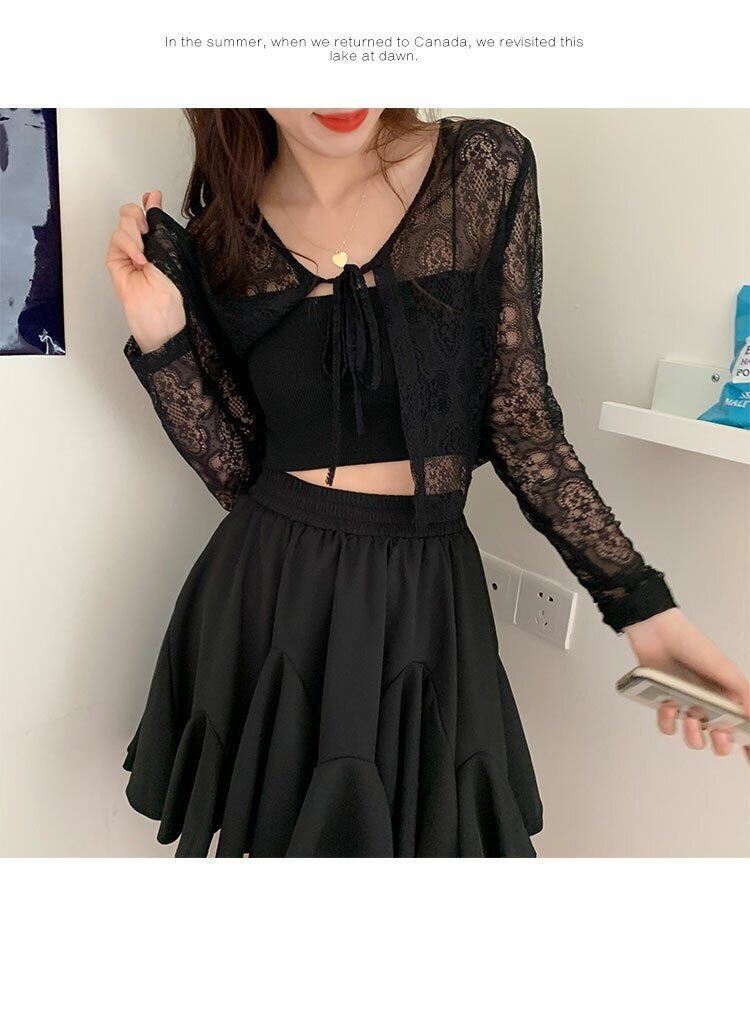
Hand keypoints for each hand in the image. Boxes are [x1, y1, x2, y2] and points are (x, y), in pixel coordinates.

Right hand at [105, 190, 185, 351]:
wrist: (162, 313)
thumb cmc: (172, 288)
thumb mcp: (171, 247)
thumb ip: (159, 220)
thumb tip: (154, 195)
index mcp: (160, 240)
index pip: (149, 213)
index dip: (148, 202)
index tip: (151, 196)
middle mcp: (143, 244)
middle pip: (131, 213)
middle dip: (139, 216)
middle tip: (147, 233)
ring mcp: (127, 252)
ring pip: (123, 224)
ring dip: (135, 236)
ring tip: (145, 257)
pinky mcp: (115, 260)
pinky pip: (116, 240)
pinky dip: (128, 245)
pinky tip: (139, 260)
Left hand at [624, 608, 749, 760]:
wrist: (657, 632)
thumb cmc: (693, 645)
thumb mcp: (724, 669)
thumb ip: (743, 694)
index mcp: (729, 697)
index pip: (743, 728)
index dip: (747, 746)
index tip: (748, 757)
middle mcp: (710, 705)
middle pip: (720, 741)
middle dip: (721, 744)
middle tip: (718, 733)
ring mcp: (688, 706)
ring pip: (694, 739)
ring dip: (693, 735)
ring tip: (690, 717)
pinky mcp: (666, 704)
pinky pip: (668, 727)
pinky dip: (668, 720)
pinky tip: (669, 705)